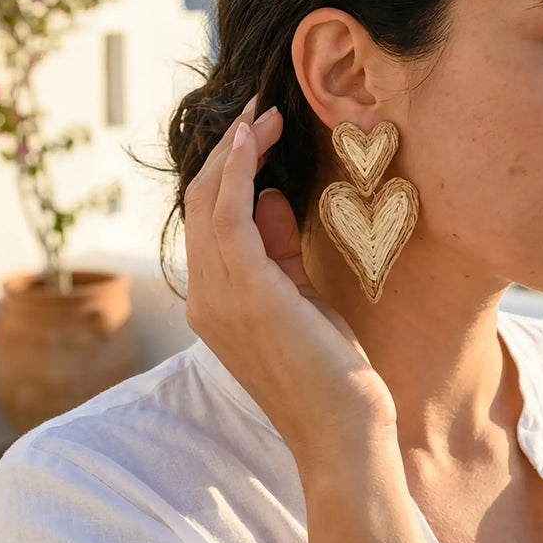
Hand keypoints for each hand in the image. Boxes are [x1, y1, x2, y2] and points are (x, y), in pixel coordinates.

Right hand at [183, 96, 397, 473]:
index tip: (257, 132)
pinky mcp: (246, 292)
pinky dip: (239, 170)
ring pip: (208, 201)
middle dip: (228, 150)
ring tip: (261, 115)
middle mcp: (205, 296)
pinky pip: (229, 214)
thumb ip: (278, 247)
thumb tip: (272, 196)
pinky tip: (256, 138)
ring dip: (234, 150)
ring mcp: (218, 296)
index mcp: (215, 300)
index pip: (206, 220)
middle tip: (258, 111)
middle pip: (199, 203)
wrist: (343, 431)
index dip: (227, 170)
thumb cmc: (328, 367)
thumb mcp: (299, 295)